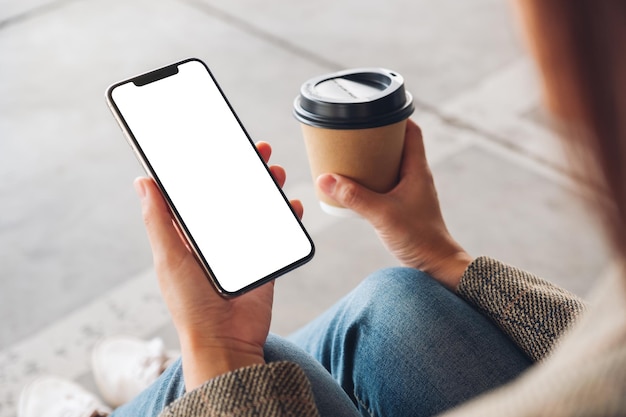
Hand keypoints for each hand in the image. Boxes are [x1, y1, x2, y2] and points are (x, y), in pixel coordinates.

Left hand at [134, 142, 301, 389]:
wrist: (224, 340)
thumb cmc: (190, 304)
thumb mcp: (169, 257)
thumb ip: (159, 220)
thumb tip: (143, 181)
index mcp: (190, 234)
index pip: (200, 192)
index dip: (209, 166)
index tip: (220, 144)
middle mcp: (216, 238)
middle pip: (233, 194)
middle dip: (246, 171)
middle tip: (257, 151)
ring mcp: (242, 247)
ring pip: (257, 208)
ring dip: (267, 188)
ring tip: (275, 172)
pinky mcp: (264, 259)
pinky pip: (278, 232)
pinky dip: (287, 216)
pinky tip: (292, 205)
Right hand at [317, 119, 471, 289]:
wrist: (435, 265)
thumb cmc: (419, 238)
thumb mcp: (382, 215)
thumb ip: (354, 197)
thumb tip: (325, 179)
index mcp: (417, 169)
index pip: (412, 131)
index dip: (395, 116)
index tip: (374, 110)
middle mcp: (416, 176)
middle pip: (398, 144)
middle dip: (377, 136)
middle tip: (354, 132)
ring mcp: (411, 191)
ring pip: (391, 164)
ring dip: (373, 158)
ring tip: (349, 155)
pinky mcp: (404, 205)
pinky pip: (386, 182)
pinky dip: (372, 177)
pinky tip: (355, 183)